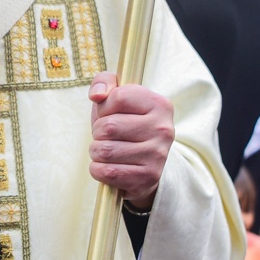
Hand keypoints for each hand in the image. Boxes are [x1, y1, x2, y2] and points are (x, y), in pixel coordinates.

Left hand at [88, 73, 173, 212]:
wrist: (144, 164)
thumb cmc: (125, 125)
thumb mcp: (117, 98)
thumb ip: (105, 82)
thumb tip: (97, 95)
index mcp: (159, 104)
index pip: (118, 97)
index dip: (104, 107)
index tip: (109, 114)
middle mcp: (163, 129)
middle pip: (108, 127)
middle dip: (97, 133)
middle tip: (106, 137)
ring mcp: (158, 155)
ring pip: (105, 151)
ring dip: (96, 152)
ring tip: (106, 151)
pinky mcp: (149, 177)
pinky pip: (108, 172)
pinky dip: (98, 170)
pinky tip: (107, 166)